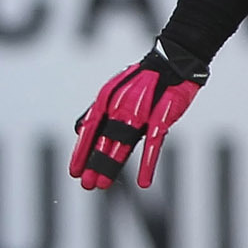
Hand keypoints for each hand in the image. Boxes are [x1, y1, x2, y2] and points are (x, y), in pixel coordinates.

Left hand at [70, 39, 206, 191]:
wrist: (173, 62)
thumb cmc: (144, 81)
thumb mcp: (117, 92)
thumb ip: (100, 112)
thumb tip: (81, 129)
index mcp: (107, 100)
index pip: (90, 129)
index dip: (81, 151)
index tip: (74, 171)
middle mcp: (120, 106)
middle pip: (104, 140)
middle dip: (94, 163)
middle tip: (87, 184)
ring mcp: (140, 112)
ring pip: (122, 144)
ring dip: (112, 165)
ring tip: (103, 184)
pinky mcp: (161, 117)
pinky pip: (153, 144)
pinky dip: (148, 164)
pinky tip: (144, 181)